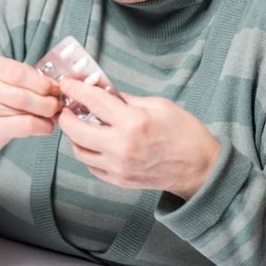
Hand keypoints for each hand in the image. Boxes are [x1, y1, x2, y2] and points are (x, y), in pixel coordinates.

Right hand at [0, 56, 62, 162]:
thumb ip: (26, 79)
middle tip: (59, 104)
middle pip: (27, 93)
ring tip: (54, 115)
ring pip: (28, 110)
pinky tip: (46, 127)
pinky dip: (42, 127)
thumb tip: (57, 86)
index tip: (57, 89)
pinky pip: (25, 126)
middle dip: (49, 100)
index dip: (44, 83)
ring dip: (48, 114)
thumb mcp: (2, 79)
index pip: (22, 73)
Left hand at [57, 79, 220, 200]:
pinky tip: (94, 141)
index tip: (66, 83)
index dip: (75, 89)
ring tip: (81, 124)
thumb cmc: (184, 132)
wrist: (200, 168)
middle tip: (67, 107)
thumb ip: (127, 99)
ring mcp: (118, 167)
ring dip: (74, 135)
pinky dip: (87, 152)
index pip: (94, 102)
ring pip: (79, 151)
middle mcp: (121, 146)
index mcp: (133, 122)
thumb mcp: (159, 104)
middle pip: (75, 130)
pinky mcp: (119, 181)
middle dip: (66, 115)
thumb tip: (104, 91)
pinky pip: (91, 166)